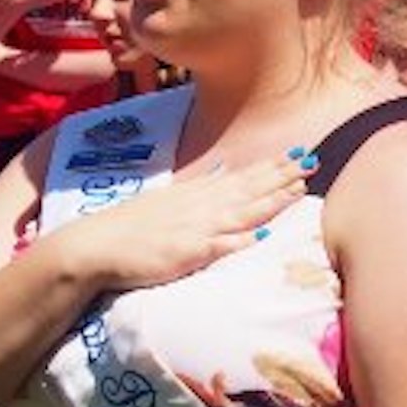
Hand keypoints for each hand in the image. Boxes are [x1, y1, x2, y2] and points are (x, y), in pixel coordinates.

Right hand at [53, 152, 311, 291]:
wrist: (92, 248)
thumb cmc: (129, 230)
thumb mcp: (168, 202)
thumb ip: (199, 190)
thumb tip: (223, 172)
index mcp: (195, 195)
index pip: (241, 177)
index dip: (271, 166)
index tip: (299, 153)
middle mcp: (199, 206)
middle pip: (248, 187)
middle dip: (282, 174)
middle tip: (314, 159)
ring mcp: (193, 228)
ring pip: (242, 211)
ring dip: (272, 199)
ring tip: (299, 187)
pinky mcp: (185, 253)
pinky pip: (218, 246)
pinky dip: (241, 239)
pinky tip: (264, 234)